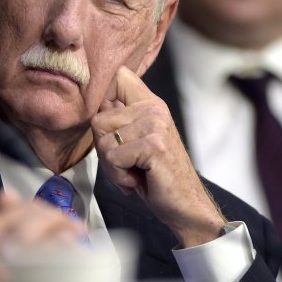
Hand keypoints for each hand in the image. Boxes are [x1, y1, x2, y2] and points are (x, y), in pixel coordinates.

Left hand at [91, 66, 225, 247]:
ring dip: (112, 166)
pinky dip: (119, 176)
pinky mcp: (154, 145)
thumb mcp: (135, 140)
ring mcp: (155, 125)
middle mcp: (154, 109)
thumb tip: (96, 102)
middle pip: (98, 119)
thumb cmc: (155, 176)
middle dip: (104, 149)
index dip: (103, 97)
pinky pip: (113, 158)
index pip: (118, 76)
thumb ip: (118, 118)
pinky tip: (137, 180)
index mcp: (150, 103)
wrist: (185, 205)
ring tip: (133, 171)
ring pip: (102, 141)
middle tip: (127, 163)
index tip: (113, 127)